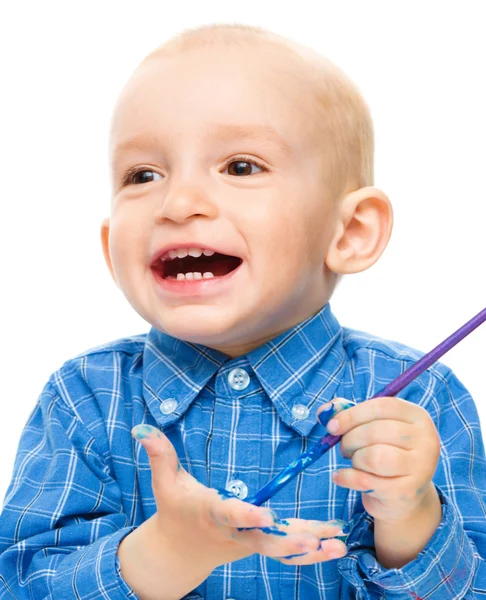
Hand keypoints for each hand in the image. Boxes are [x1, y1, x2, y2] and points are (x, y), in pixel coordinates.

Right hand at [131, 424, 348, 567]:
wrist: (179, 552)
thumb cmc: (174, 510)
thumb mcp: (165, 482)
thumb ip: (159, 453)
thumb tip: (143, 426)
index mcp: (211, 513)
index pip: (229, 514)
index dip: (246, 515)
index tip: (266, 514)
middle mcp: (233, 532)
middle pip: (262, 540)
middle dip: (288, 541)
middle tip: (315, 540)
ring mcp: (249, 543)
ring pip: (281, 549)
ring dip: (311, 548)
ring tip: (340, 545)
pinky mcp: (260, 545)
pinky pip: (287, 551)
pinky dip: (312, 551)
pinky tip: (336, 546)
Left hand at [316, 397, 440, 521]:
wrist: (403, 494)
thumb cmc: (384, 451)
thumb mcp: (370, 427)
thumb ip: (347, 413)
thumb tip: (323, 411)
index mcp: (417, 416)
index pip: (382, 407)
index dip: (352, 415)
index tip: (332, 426)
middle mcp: (426, 440)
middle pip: (376, 431)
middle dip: (350, 439)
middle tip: (345, 448)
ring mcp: (421, 468)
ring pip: (374, 457)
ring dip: (355, 459)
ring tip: (354, 462)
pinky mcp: (408, 492)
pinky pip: (367, 481)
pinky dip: (347, 478)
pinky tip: (341, 477)